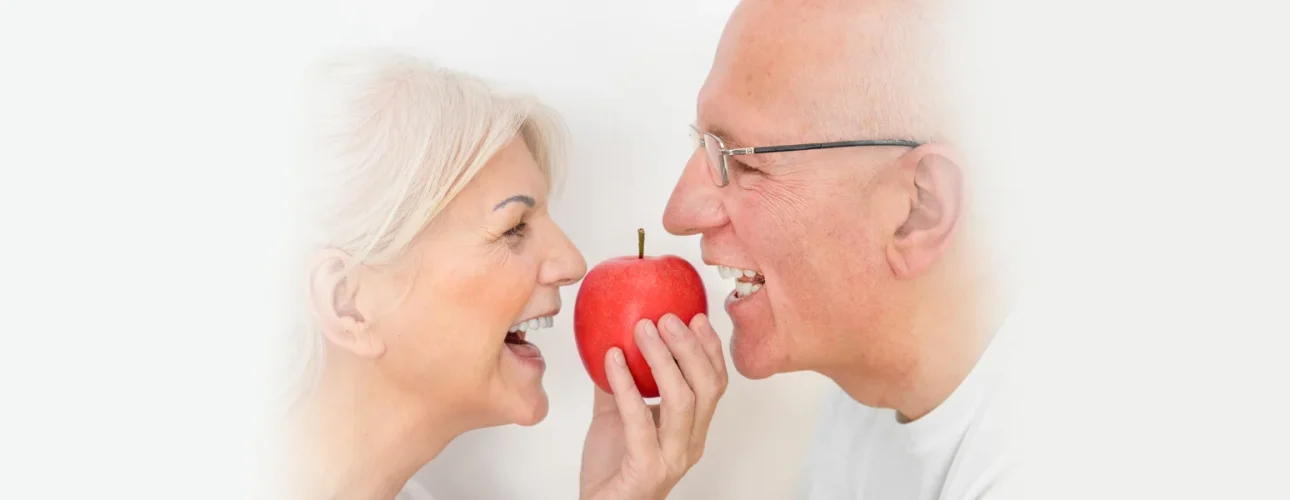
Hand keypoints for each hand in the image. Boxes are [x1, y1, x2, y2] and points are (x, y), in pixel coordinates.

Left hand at [579, 313, 727, 499]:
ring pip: (683, 401)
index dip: (710, 348)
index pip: (715, 384)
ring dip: (662, 359)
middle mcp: (690, 443)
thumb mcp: (616, 417)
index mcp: (692, 429)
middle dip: (690, 347)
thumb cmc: (612, 469)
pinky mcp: (647, 468)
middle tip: (668, 317)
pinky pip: (640, 421)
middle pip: (707, 388)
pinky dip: (626, 385)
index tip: (696, 316)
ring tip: (642, 329)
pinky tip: (612, 359)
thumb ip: (620, 384)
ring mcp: (672, 457)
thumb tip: (611, 339)